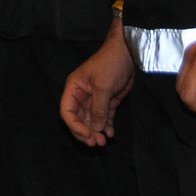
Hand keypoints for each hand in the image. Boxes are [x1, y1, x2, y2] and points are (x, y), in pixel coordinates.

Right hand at [59, 26, 133, 146]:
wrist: (128, 52)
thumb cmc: (110, 64)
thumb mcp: (103, 86)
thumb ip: (98, 109)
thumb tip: (96, 128)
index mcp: (74, 88)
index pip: (67, 112)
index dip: (75, 126)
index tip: (87, 135)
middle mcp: (82, 95)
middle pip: (79, 119)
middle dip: (86, 131)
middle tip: (96, 143)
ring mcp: (95, 99)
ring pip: (92, 120)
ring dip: (96, 131)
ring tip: (104, 142)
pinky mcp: (108, 101)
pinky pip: (104, 117)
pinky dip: (106, 126)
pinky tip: (111, 134)